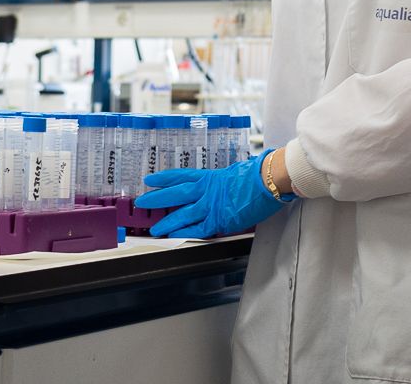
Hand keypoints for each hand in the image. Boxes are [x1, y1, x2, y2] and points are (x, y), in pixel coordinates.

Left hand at [133, 150, 290, 238]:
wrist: (267, 181)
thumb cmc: (256, 175)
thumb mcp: (234, 173)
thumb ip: (222, 181)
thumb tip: (220, 184)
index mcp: (209, 176)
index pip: (180, 176)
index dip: (164, 178)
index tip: (150, 179)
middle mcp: (206, 190)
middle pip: (175, 194)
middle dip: (157, 199)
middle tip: (142, 202)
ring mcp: (211, 205)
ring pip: (182, 214)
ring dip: (167, 222)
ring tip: (155, 229)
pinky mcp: (219, 220)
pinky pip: (198, 229)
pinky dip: (186, 233)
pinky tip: (175, 237)